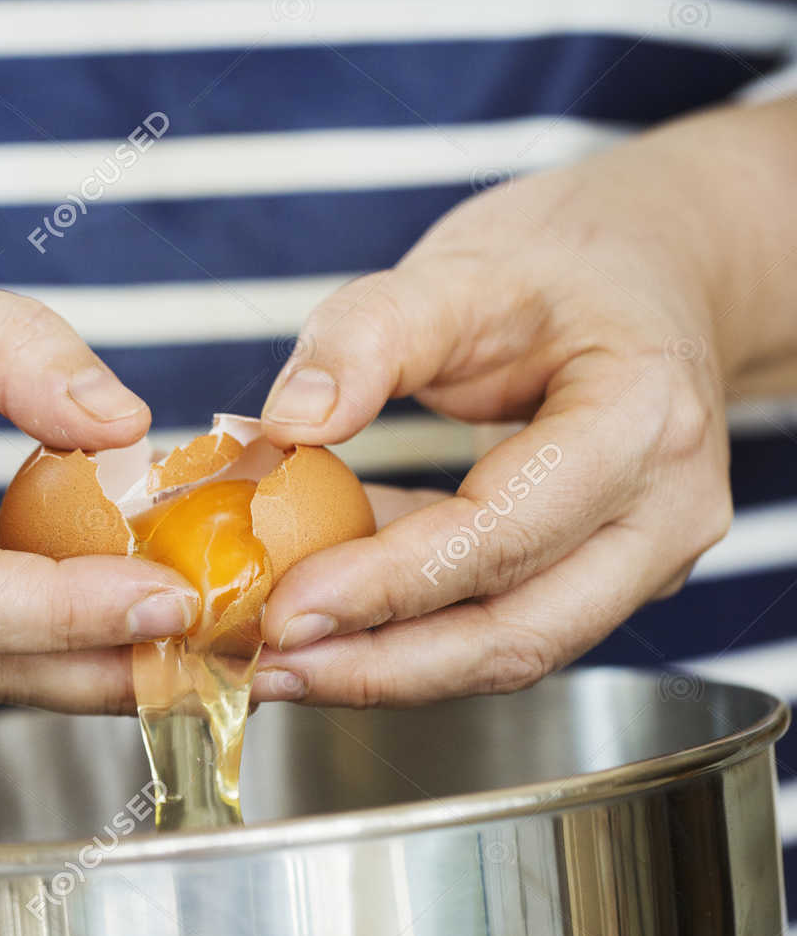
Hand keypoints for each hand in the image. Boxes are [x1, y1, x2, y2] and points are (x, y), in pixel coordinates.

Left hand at [252, 98, 796, 705]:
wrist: (651, 270)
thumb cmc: (566, 265)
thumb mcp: (463, 269)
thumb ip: (369, 336)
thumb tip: (285, 426)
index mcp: (644, 421)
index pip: (503, 534)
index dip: (388, 585)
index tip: (285, 609)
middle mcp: (666, 513)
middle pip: (518, 633)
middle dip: (382, 667)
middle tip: (269, 669)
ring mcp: (648, 560)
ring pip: (510, 649)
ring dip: (387, 667)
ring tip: (280, 663)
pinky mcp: (607, 582)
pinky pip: (502, 622)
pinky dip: (411, 630)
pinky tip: (328, 621)